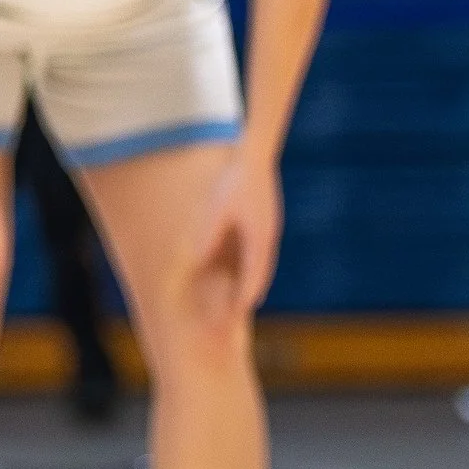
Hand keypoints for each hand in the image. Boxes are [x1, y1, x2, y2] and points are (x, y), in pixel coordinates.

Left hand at [191, 141, 282, 321]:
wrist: (254, 157)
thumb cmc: (234, 181)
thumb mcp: (216, 209)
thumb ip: (208, 234)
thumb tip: (197, 258)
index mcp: (258, 237)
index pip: (253, 275)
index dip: (246, 294)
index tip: (239, 311)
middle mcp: (268, 236)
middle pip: (262, 272)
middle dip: (253, 291)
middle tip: (243, 310)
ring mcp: (271, 228)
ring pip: (264, 261)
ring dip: (255, 278)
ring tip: (246, 293)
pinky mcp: (268, 220)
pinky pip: (262, 249)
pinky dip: (255, 263)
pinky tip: (247, 263)